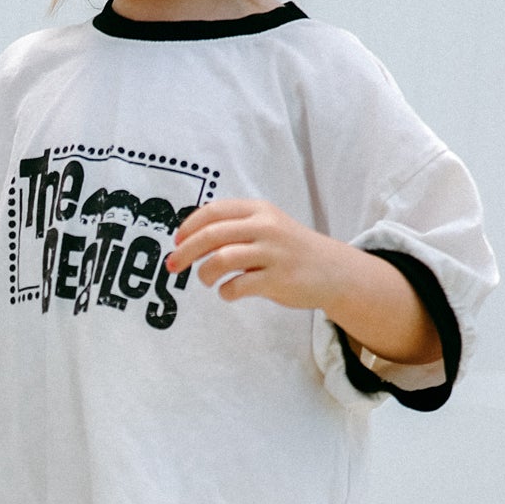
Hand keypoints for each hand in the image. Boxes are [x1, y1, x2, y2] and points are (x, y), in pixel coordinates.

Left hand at [165, 197, 338, 308]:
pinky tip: (229, 292)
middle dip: (185, 252)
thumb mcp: (266, 226)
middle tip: (172, 266)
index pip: (213, 212)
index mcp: (258, 210)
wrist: (332, 270)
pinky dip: (226, 292)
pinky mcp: (278, 279)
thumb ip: (234, 227)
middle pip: (211, 235)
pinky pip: (238, 286)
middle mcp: (265, 227)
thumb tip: (189, 239)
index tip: (177, 242)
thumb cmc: (289, 249)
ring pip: (221, 259)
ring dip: (205, 273)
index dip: (189, 227)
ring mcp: (272, 253)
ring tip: (207, 280)